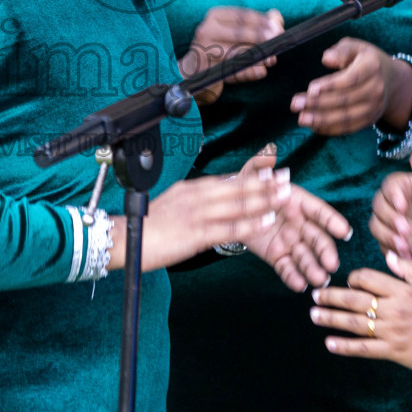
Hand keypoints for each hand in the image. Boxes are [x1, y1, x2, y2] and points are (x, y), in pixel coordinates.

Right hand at [128, 152, 287, 272]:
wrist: (123, 240)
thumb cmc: (146, 229)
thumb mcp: (171, 206)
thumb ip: (192, 203)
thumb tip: (211, 202)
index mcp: (190, 189)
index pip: (227, 179)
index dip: (252, 176)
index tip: (271, 171)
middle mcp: (195, 196)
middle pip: (237, 187)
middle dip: (265, 183)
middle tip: (287, 178)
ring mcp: (196, 214)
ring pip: (237, 204)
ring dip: (264, 200)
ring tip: (286, 196)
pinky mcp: (195, 233)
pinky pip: (229, 227)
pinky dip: (250, 223)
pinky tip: (266, 221)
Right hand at [180, 7, 283, 90]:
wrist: (193, 72)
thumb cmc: (220, 48)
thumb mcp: (235, 32)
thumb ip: (257, 23)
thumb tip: (276, 16)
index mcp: (215, 17)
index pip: (241, 16)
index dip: (262, 21)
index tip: (278, 27)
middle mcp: (206, 30)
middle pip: (239, 33)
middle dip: (261, 38)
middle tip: (278, 42)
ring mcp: (204, 51)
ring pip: (236, 52)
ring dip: (257, 56)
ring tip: (272, 59)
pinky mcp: (206, 70)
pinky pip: (232, 71)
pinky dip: (248, 72)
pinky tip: (261, 72)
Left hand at [233, 151, 353, 290]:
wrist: (231, 210)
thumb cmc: (247, 188)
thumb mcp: (250, 174)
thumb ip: (259, 165)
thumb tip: (269, 153)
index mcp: (298, 201)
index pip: (319, 211)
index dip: (332, 221)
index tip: (344, 231)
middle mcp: (299, 223)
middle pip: (317, 238)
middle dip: (326, 251)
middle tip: (332, 264)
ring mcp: (290, 242)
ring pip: (305, 256)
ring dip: (313, 268)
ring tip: (319, 280)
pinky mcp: (277, 257)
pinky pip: (286, 268)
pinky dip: (293, 277)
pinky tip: (299, 286)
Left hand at [291, 38, 411, 135]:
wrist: (391, 81)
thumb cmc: (365, 60)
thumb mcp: (356, 47)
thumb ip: (341, 50)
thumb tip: (326, 58)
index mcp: (372, 67)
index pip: (351, 79)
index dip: (330, 85)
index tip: (310, 89)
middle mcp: (376, 90)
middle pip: (345, 100)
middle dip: (317, 104)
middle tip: (295, 104)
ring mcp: (374, 108)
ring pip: (346, 117)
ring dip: (321, 120)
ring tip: (301, 118)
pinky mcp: (369, 120)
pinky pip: (348, 128)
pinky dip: (330, 129)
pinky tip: (313, 126)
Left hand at [309, 252, 411, 376]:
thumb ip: (409, 269)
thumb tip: (390, 254)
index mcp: (402, 291)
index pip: (368, 278)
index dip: (354, 278)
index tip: (347, 281)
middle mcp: (393, 309)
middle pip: (355, 299)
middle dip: (331, 296)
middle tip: (314, 295)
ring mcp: (391, 331)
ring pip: (354, 323)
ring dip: (331, 318)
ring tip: (314, 315)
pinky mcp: (392, 351)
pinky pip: (364, 348)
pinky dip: (345, 346)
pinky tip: (329, 343)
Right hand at [369, 151, 411, 267]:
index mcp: (397, 185)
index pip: (388, 187)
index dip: (394, 197)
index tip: (403, 206)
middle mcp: (386, 201)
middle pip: (378, 208)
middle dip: (391, 219)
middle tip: (406, 230)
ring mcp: (384, 220)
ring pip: (376, 226)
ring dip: (389, 236)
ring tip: (405, 245)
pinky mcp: (385, 237)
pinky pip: (381, 243)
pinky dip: (391, 249)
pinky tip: (405, 254)